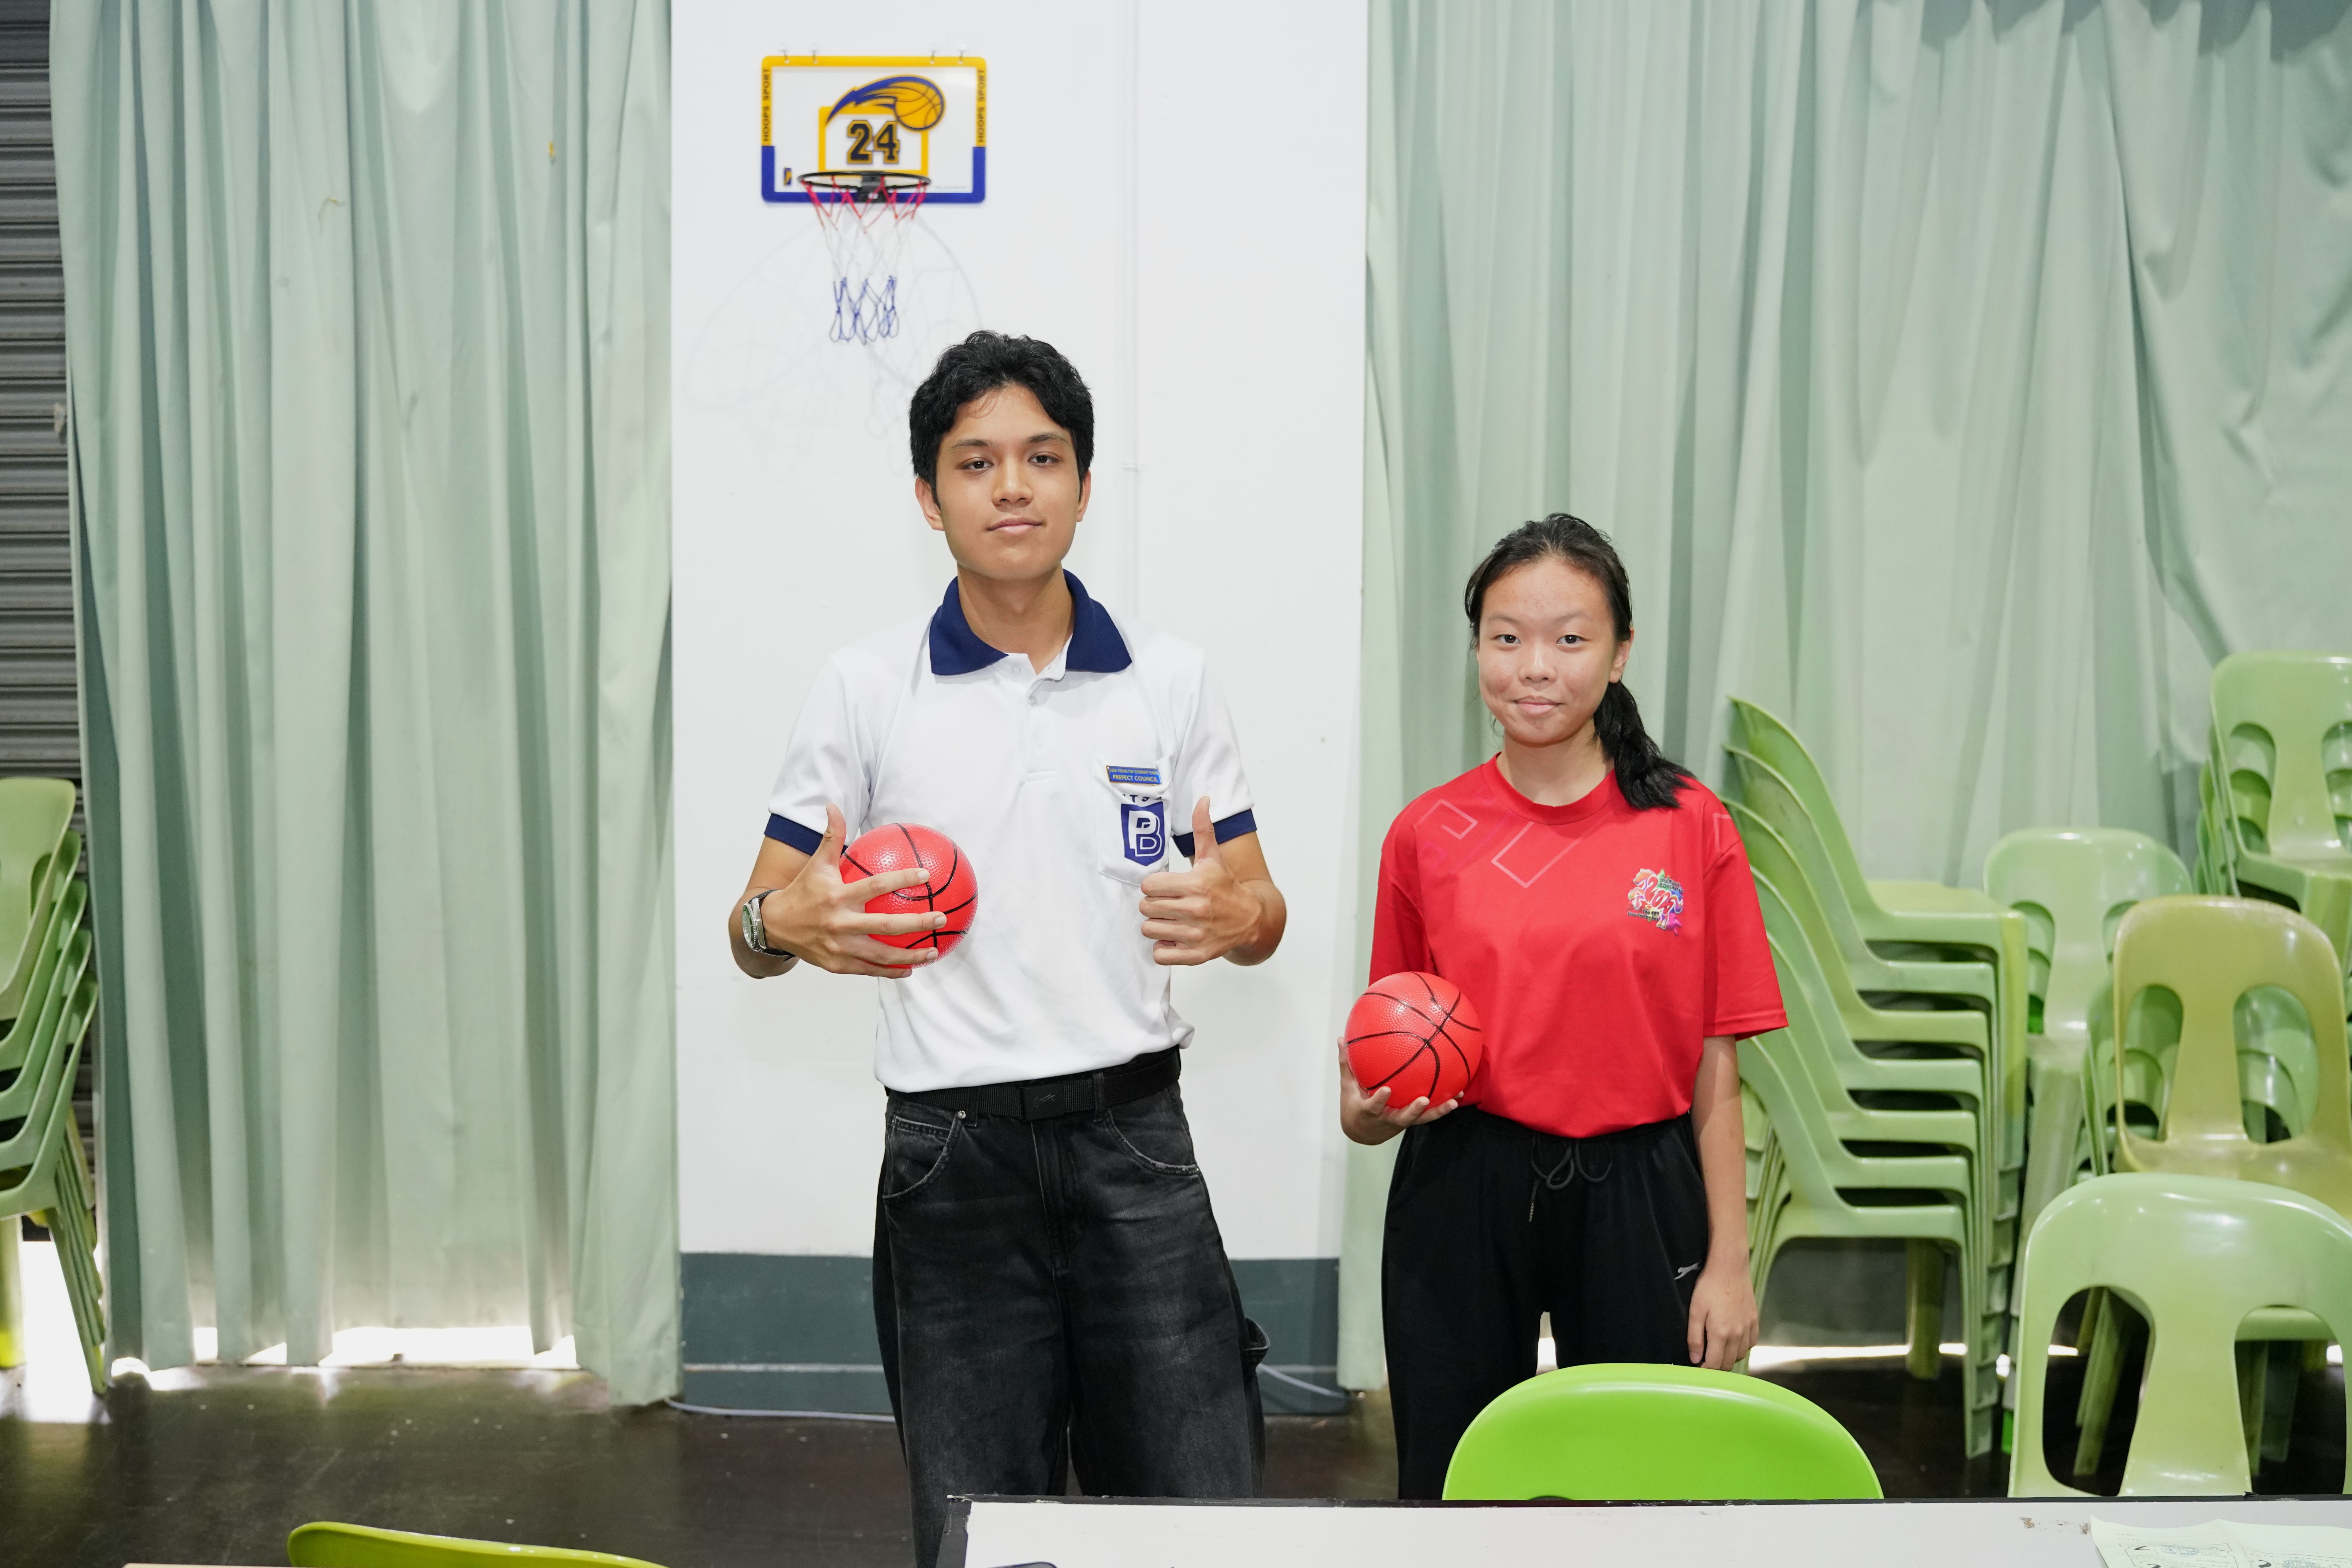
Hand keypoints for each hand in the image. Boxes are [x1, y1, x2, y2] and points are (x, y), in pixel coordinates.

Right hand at [754, 804, 946, 977]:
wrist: (775, 926)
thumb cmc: (803, 891)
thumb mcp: (817, 863)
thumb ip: (831, 836)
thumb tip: (833, 806)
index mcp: (837, 896)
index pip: (875, 886)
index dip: (902, 879)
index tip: (926, 875)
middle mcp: (839, 923)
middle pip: (885, 926)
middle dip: (917, 923)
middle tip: (941, 918)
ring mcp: (838, 947)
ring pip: (881, 955)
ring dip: (910, 955)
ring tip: (934, 951)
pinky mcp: (837, 965)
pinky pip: (869, 969)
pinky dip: (891, 971)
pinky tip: (911, 968)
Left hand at [1138, 798, 1262, 966]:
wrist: (1250, 920)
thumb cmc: (1225, 887)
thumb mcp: (1213, 858)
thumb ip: (1203, 829)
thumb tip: (1202, 799)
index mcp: (1196, 884)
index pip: (1148, 886)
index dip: (1154, 886)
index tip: (1165, 887)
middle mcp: (1195, 910)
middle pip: (1146, 907)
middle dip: (1154, 904)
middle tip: (1169, 903)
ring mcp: (1195, 934)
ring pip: (1149, 929)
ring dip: (1157, 925)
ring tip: (1172, 919)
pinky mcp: (1195, 955)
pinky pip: (1160, 954)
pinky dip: (1164, 947)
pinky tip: (1175, 937)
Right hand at [1337, 1037, 1458, 1145]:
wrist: (1362, 1133)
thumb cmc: (1354, 1106)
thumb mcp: (1347, 1088)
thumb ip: (1346, 1064)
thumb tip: (1341, 1039)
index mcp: (1369, 1112)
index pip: (1374, 1107)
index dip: (1380, 1100)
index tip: (1386, 1090)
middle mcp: (1388, 1119)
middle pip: (1403, 1118)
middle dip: (1413, 1110)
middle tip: (1424, 1100)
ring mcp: (1402, 1121)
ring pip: (1422, 1119)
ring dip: (1438, 1111)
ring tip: (1453, 1101)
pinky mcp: (1412, 1121)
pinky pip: (1429, 1115)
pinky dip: (1443, 1106)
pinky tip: (1458, 1096)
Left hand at [1685, 1257, 1758, 1369]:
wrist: (1730, 1268)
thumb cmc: (1709, 1287)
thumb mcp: (1695, 1311)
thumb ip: (1695, 1337)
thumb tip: (1695, 1359)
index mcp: (1721, 1334)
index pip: (1715, 1364)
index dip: (1705, 1370)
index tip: (1697, 1367)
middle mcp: (1738, 1335)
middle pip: (1729, 1363)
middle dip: (1716, 1366)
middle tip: (1705, 1359)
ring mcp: (1748, 1328)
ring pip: (1740, 1355)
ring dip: (1728, 1357)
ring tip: (1717, 1349)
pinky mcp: (1754, 1321)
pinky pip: (1750, 1343)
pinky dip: (1741, 1347)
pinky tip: (1732, 1340)